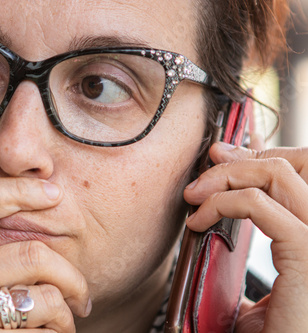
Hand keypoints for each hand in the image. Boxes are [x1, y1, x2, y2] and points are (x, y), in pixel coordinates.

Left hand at [184, 142, 307, 332]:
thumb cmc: (273, 332)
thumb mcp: (258, 287)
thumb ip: (248, 255)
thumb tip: (220, 224)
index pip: (301, 173)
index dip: (260, 157)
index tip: (219, 158)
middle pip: (293, 164)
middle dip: (240, 160)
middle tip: (202, 177)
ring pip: (279, 174)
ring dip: (226, 175)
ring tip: (195, 196)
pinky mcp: (307, 254)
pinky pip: (258, 204)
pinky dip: (221, 202)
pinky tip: (198, 221)